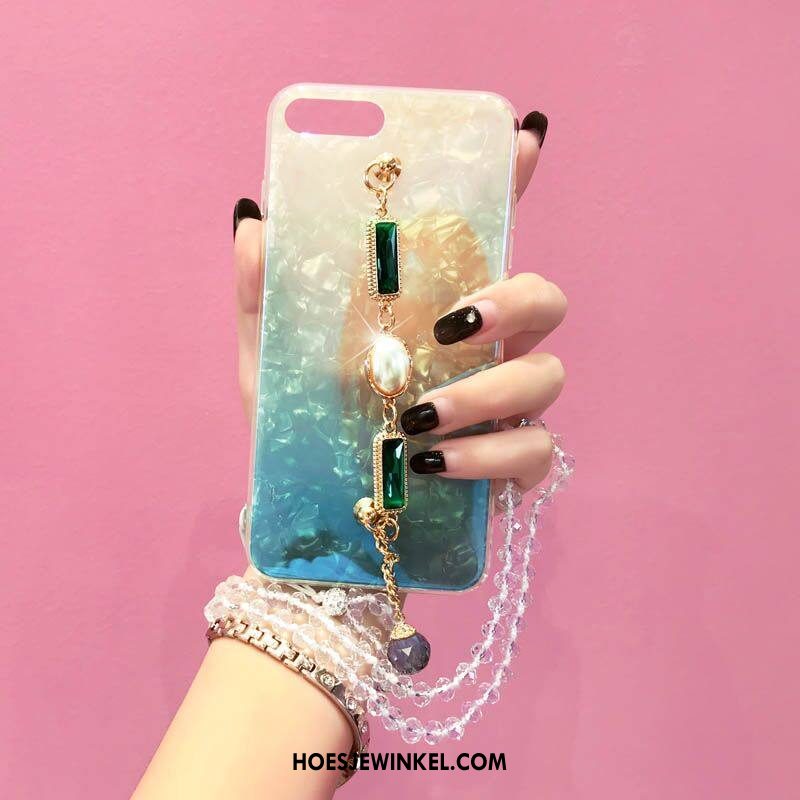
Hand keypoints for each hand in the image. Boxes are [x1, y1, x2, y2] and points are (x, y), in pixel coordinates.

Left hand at [233, 111, 564, 492]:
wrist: (319, 522)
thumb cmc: (304, 430)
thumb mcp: (270, 360)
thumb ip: (262, 294)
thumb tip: (254, 219)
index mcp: (433, 310)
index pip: (486, 236)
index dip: (511, 185)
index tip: (524, 139)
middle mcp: (483, 351)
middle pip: (546, 300)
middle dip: (515, 303)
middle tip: (450, 327)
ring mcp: (506, 409)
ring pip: (547, 376)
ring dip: (487, 393)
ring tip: (417, 417)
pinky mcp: (512, 468)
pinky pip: (534, 452)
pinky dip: (488, 456)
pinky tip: (432, 462)